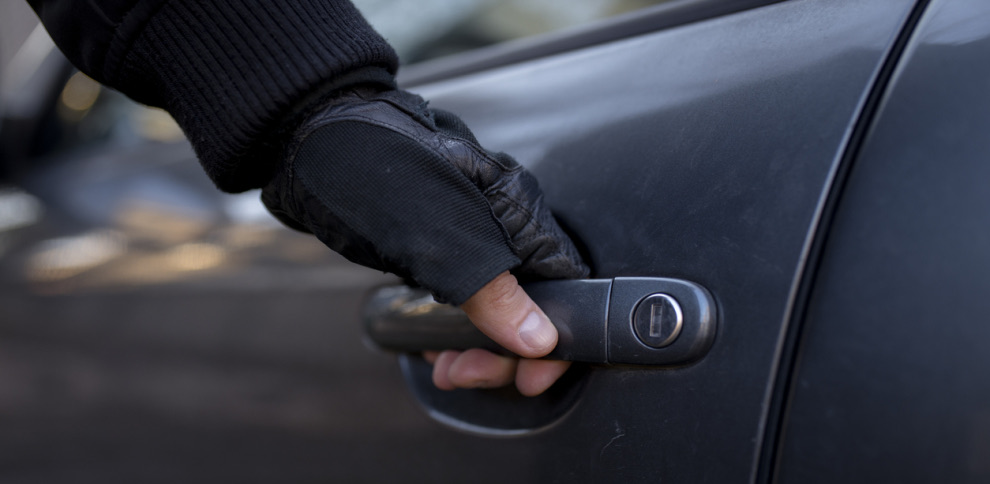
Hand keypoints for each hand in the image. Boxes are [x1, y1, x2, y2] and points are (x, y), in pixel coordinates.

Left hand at [260, 86, 588, 394]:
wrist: (307, 140)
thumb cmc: (371, 167)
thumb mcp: (436, 239)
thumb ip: (492, 292)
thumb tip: (538, 340)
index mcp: (516, 209)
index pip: (564, 285)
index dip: (553, 337)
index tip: (529, 377)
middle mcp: (500, 223)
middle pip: (531, 304)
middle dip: (503, 351)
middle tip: (467, 373)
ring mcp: (468, 236)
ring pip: (494, 307)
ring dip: (475, 347)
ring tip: (445, 368)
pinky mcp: (438, 247)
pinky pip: (462, 300)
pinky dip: (450, 329)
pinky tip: (430, 346)